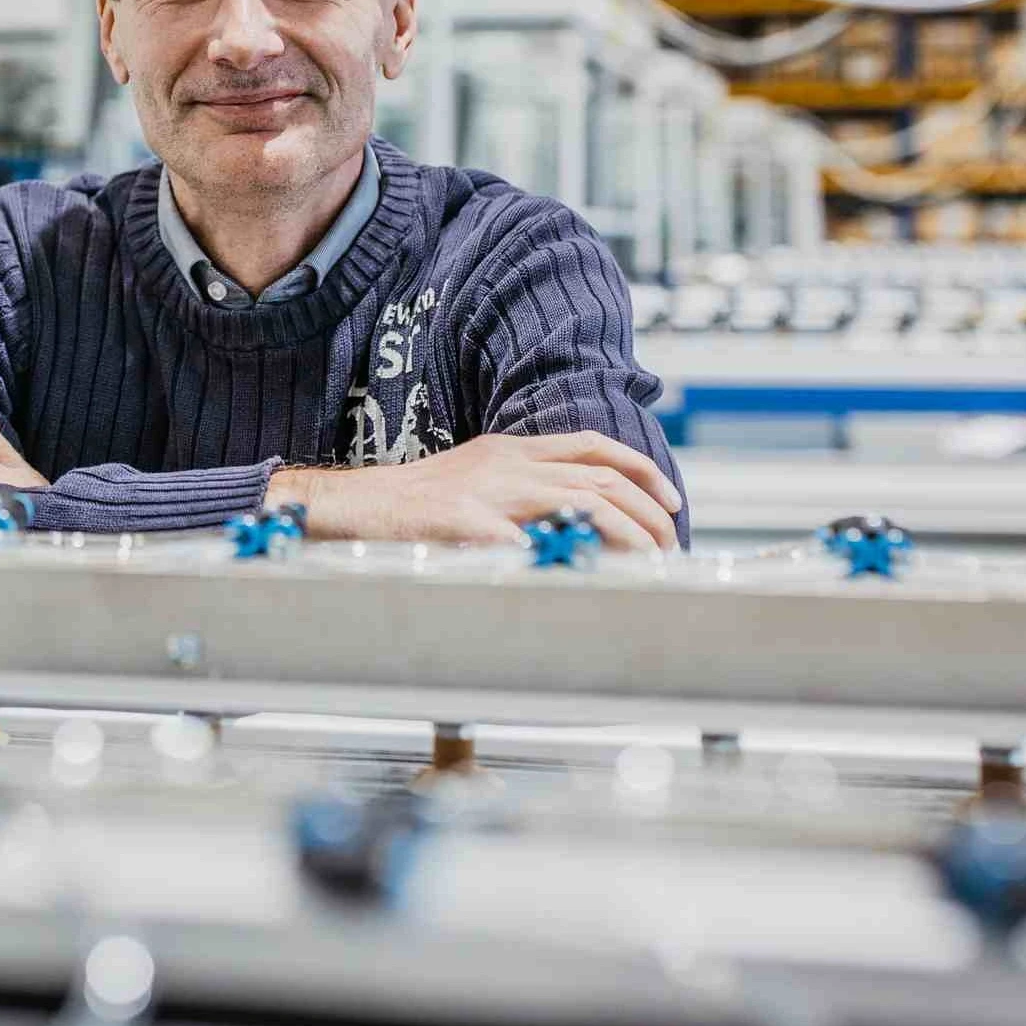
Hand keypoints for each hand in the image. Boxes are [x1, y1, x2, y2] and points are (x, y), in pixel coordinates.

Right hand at [266, 431, 680, 551]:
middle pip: (600, 478)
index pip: (594, 447)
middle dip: (647, 515)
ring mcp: (484, 490)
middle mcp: (506, 463)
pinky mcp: (459, 519)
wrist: (353, 506)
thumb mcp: (478, 482)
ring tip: (645, 567)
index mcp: (511, 450)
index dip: (642, 472)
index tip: (671, 502)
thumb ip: (524, 492)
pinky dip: (552, 558)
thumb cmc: (414, 505)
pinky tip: (580, 579)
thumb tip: (581, 523)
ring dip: (622, 537)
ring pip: (579, 502)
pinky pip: (515, 539)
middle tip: (667, 550)